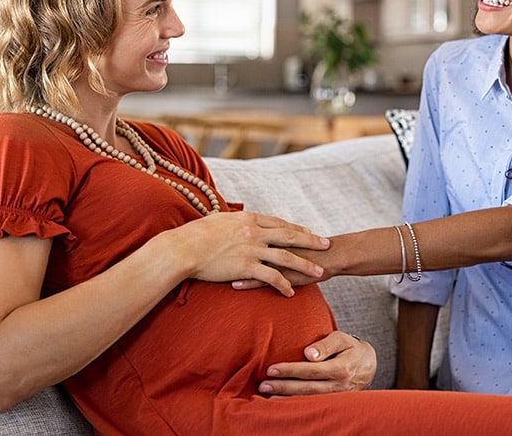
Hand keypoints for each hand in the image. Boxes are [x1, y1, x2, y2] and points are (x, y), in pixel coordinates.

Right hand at [167, 211, 328, 296]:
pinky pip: (271, 277)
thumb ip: (232, 220)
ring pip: (287, 257)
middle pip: (290, 235)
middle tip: (327, 245)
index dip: (295, 228)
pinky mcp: (246, 266)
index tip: (308, 231)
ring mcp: (252, 249)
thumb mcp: (218, 220)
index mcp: (248, 219)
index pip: (278, 223)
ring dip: (306, 264)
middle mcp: (254, 232)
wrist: (184, 247)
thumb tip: (235, 218)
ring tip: (320, 272)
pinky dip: (283, 284)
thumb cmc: (195, 234)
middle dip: (311, 241)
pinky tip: (291, 292)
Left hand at [258, 331, 376, 395]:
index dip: (290, 370)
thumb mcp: (341, 339)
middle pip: (307, 388)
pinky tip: (281, 402)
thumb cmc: (350, 348)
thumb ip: (326, 345)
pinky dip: (297, 404)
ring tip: (267, 397)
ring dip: (287, 399)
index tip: (271, 369)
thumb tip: (308, 354)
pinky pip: (313, 404)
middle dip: (283, 387)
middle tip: (263, 385)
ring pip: (309, 400)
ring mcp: (337, 397)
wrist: (367, 365)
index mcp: (341, 368)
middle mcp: (339, 386)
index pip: (311, 370)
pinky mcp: (333, 403)